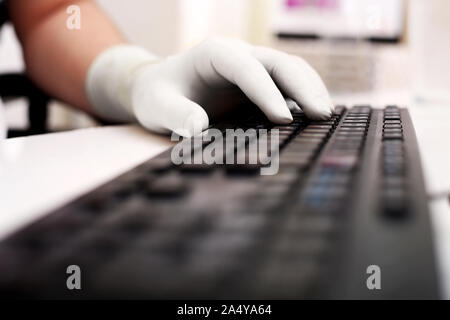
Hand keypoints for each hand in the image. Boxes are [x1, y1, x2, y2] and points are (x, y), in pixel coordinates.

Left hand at [87, 38, 333, 136]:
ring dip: (311, 88)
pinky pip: (287, 84)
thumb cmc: (158, 96)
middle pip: (278, 63)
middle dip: (302, 87)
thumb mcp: (157, 107)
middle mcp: (238, 55)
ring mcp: (251, 67)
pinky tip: (317, 114)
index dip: (267, 92)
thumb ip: (175, 115)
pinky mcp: (257, 82)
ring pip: (290, 69)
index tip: (283, 119)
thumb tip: (198, 128)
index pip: (248, 68)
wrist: (160, 88)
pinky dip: (304, 95)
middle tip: (322, 115)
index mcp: (214, 54)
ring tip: (327, 115)